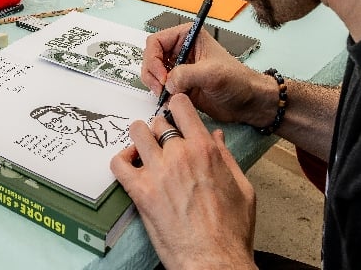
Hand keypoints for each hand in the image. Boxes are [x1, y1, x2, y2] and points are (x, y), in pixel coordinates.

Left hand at [110, 95, 256, 269]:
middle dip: (160, 130)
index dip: (176, 107)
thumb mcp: (242, 188)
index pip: (181, 107)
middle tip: (162, 144)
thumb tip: (217, 136)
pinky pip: (118, 163)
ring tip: (143, 151)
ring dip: (139, 139)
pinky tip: (130, 166)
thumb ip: (227, 157)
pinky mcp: (140, 191)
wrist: (215, 261)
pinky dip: (121, 160)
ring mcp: (157, 171)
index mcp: (205, 150)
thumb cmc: (232, 230)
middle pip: (158, 122)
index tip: (175, 114)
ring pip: (137, 133)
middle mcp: (179, 154)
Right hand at [142, 25, 265, 124]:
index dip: (154, 59)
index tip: (162, 76)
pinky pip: (159, 87)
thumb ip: (186, 74)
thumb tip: (167, 82)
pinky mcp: (178, 84)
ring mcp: (177, 67)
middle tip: (161, 89)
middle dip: (152, 73)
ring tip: (167, 96)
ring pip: (151, 73)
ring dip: (154, 85)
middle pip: (150, 57)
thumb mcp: (212, 74)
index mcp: (187, 36)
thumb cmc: (236, 80)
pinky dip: (160, 95)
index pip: (156, 41)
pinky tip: (171, 101)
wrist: (247, 102)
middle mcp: (179, 50)